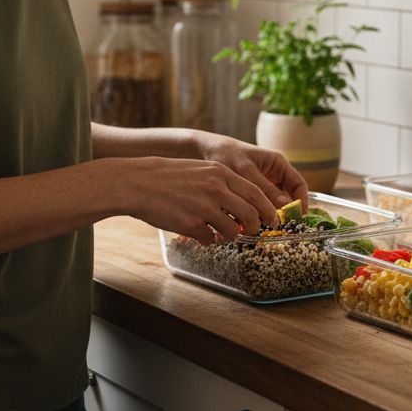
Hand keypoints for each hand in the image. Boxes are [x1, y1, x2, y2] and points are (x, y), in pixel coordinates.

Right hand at [119, 156, 276, 243]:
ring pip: (233, 230)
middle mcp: (216, 189)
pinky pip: (210, 239)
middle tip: (252, 231)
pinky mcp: (191, 224)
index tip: (272, 219)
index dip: (267, 209)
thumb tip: (244, 203)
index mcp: (220, 173)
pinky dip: (209, 240)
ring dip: (231, 236)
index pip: (256, 192)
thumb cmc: (170, 177)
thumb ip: (223, 183)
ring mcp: (204, 208)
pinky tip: (201, 234)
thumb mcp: (201, 170)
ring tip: (221, 234)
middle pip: (250, 214)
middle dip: (255, 227)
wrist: (139, 183)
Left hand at [192, 131, 308, 213]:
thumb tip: (286, 206)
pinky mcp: (250, 194)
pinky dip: (253, 214)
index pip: (299, 185)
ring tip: (255, 223)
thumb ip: (265, 189)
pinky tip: (243, 220)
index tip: (297, 217)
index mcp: (278, 164)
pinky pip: (257, 207)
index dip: (302, 201)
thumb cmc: (226, 154)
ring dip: (266, 215)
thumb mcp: (246, 171)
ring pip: (271, 205)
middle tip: (273, 225)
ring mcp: (262, 185)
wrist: (204, 151)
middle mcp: (273, 175)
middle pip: (286, 198)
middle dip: (281, 212)